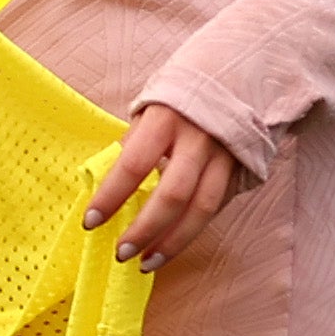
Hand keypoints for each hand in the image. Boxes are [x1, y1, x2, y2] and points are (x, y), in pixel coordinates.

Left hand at [81, 104, 242, 267]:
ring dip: (173, 241)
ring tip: (147, 262)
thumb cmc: (182, 95)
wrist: (241, 73)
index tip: (90, 222)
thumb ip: (134, 143)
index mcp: (166, 119)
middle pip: (173, 195)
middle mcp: (199, 138)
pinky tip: (174, 243)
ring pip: (202, 208)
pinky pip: (218, 205)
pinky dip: (195, 228)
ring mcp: (226, 154)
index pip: (133, 165)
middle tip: (122, 253)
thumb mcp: (151, 108)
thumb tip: (107, 181)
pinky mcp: (243, 168)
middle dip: (145, 229)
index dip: (110, 197)